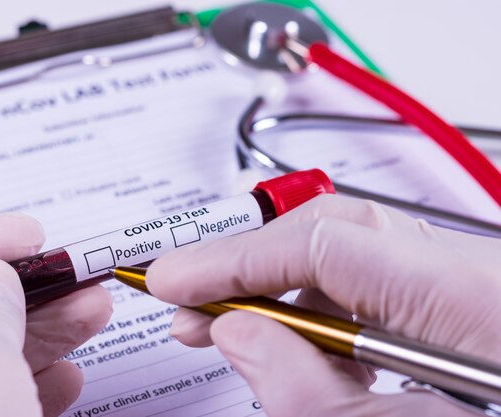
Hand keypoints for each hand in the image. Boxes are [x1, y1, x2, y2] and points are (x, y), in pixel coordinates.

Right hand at [146, 194, 500, 416]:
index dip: (236, 258)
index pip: (328, 244)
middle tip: (188, 303)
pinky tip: (297, 348)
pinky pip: (373, 290)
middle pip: (336, 235)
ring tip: (229, 328)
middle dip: (248, 267)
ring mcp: (471, 288)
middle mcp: (479, 277)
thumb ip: (312, 397)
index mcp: (482, 302)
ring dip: (280, 293)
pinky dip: (320, 316)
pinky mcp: (459, 308)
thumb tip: (239, 334)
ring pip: (349, 260)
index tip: (174, 279)